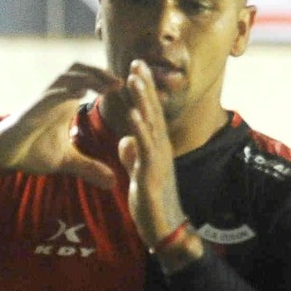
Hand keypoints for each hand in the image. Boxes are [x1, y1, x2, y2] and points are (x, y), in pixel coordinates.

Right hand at [0, 64, 123, 189]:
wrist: (0, 156)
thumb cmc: (30, 150)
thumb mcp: (66, 161)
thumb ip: (89, 167)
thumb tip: (113, 182)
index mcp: (65, 102)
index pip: (88, 79)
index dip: (107, 78)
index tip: (130, 87)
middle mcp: (55, 96)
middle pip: (79, 69)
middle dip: (101, 71)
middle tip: (123, 82)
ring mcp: (42, 101)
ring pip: (66, 77)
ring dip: (89, 77)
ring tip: (110, 85)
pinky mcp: (30, 111)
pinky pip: (48, 95)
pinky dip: (64, 92)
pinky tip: (80, 93)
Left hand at [115, 61, 190, 257]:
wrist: (164, 229)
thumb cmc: (152, 204)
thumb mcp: (138, 173)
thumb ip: (132, 155)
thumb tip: (126, 140)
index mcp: (155, 147)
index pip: (149, 113)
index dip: (142, 91)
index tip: (135, 69)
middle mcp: (160, 149)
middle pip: (152, 111)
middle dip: (144, 86)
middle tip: (137, 61)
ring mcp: (159, 160)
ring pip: (150, 124)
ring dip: (143, 101)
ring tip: (135, 79)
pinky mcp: (153, 174)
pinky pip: (146, 149)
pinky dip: (140, 130)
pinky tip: (133, 115)